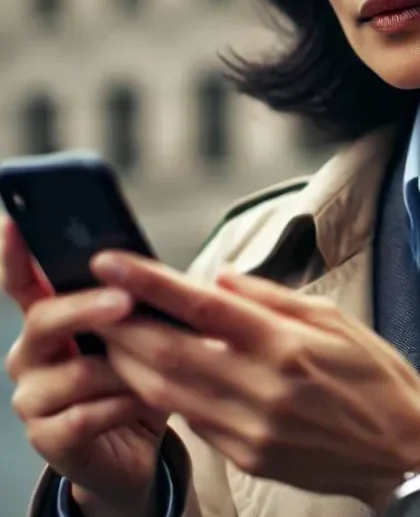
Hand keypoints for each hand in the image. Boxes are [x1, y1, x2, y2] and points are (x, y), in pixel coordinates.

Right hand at [1, 222, 166, 516]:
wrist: (139, 447)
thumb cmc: (140, 375)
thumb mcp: (141, 331)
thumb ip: (132, 299)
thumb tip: (146, 266)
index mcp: (50, 320)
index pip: (24, 281)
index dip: (15, 253)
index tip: (14, 221)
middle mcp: (30, 355)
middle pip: (44, 320)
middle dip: (86, 308)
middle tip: (126, 301)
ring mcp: (33, 398)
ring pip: (73, 373)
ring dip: (123, 369)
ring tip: (158, 370)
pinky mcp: (48, 439)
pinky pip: (85, 415)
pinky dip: (122, 406)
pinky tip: (141, 403)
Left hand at [90, 251, 419, 509]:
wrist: (402, 449)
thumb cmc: (375, 375)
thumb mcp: (336, 318)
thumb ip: (272, 298)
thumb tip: (220, 281)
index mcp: (287, 344)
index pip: (202, 307)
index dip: (150, 283)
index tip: (112, 261)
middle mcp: (262, 387)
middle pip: (169, 353)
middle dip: (122, 325)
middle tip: (94, 301)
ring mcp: (250, 428)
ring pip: (168, 392)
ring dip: (131, 363)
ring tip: (111, 335)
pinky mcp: (247, 455)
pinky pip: (193, 420)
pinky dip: (166, 393)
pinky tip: (156, 374)